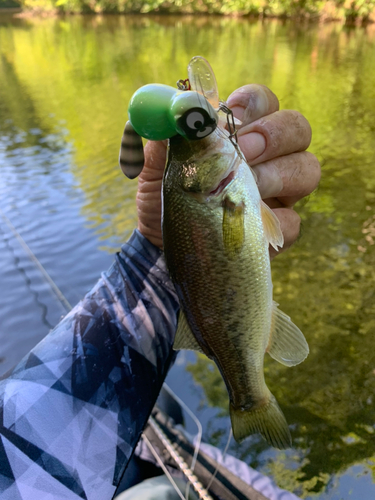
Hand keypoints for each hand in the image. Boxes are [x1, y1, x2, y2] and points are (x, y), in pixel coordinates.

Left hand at [136, 84, 320, 256]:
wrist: (160, 248)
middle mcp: (266, 156)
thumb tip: (180, 109)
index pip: (263, 101)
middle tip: (244, 152)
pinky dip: (270, 223)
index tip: (233, 117)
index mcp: (237, 133)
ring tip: (241, 192)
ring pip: (308, 169)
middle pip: (298, 128)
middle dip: (273, 135)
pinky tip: (242, 229)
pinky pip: (293, 221)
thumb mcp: (154, 168)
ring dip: (275, 176)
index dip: (254, 103)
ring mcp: (278, 192)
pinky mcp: (279, 229)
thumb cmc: (162, 200)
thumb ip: (166, 137)